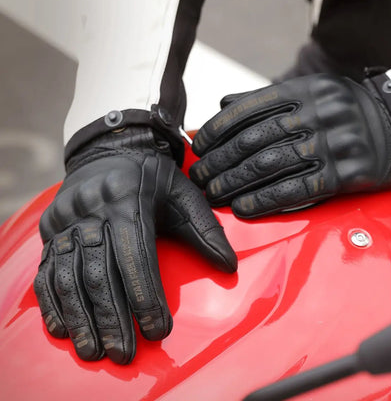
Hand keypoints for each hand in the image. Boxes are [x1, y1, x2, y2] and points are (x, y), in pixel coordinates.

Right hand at [34, 127, 236, 363]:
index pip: (136, 255)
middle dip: (113, 317)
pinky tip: (62, 329)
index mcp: (127, 198)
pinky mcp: (49, 229)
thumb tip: (230, 267)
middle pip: (99, 272)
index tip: (159, 331)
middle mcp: (90, 210)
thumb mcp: (182, 193)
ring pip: (68, 276)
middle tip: (124, 354)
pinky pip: (45, 270)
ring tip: (94, 352)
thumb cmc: (151, 176)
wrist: (109, 149)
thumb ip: (205, 228)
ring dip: (81, 318)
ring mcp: (65, 220)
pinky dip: (53, 302)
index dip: (146, 296)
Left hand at [190, 73, 390, 217]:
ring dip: (235, 183)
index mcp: (304, 91)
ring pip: (270, 166)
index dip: (218, 130)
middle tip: (199, 178)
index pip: (249, 109)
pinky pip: (296, 190)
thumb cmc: (343, 112)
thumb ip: (265, 99)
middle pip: (254, 141)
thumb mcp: (309, 93)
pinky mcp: (345, 174)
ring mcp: (332, 144)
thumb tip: (222, 104)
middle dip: (220, 161)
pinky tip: (242, 207)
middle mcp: (317, 114)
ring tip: (213, 194)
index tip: (199, 146)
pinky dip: (264, 200)